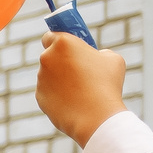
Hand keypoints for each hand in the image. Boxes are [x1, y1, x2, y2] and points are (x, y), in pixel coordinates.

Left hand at [34, 33, 129, 147]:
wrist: (96, 117)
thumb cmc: (106, 85)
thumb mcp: (112, 59)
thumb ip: (98, 53)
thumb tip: (94, 57)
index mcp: (63, 43)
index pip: (51, 35)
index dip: (59, 41)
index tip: (68, 46)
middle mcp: (47, 58)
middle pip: (51, 56)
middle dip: (62, 61)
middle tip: (81, 70)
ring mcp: (41, 79)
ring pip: (49, 75)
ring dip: (60, 78)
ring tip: (81, 89)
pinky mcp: (39, 96)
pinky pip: (49, 92)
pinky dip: (58, 94)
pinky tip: (74, 101)